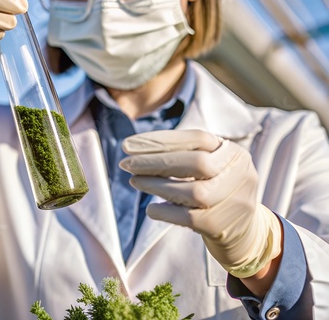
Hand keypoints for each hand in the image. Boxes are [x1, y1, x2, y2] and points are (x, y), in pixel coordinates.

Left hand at [119, 130, 281, 277]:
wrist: (245, 233)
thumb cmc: (216, 189)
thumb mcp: (210, 165)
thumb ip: (183, 153)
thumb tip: (137, 147)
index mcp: (233, 152)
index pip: (196, 138)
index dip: (160, 140)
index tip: (129, 145)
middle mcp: (240, 174)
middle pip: (196, 163)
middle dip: (156, 162)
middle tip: (126, 163)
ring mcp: (234, 201)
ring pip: (193, 191)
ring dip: (156, 186)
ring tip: (134, 181)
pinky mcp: (223, 227)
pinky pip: (189, 217)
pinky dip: (166, 212)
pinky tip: (151, 208)